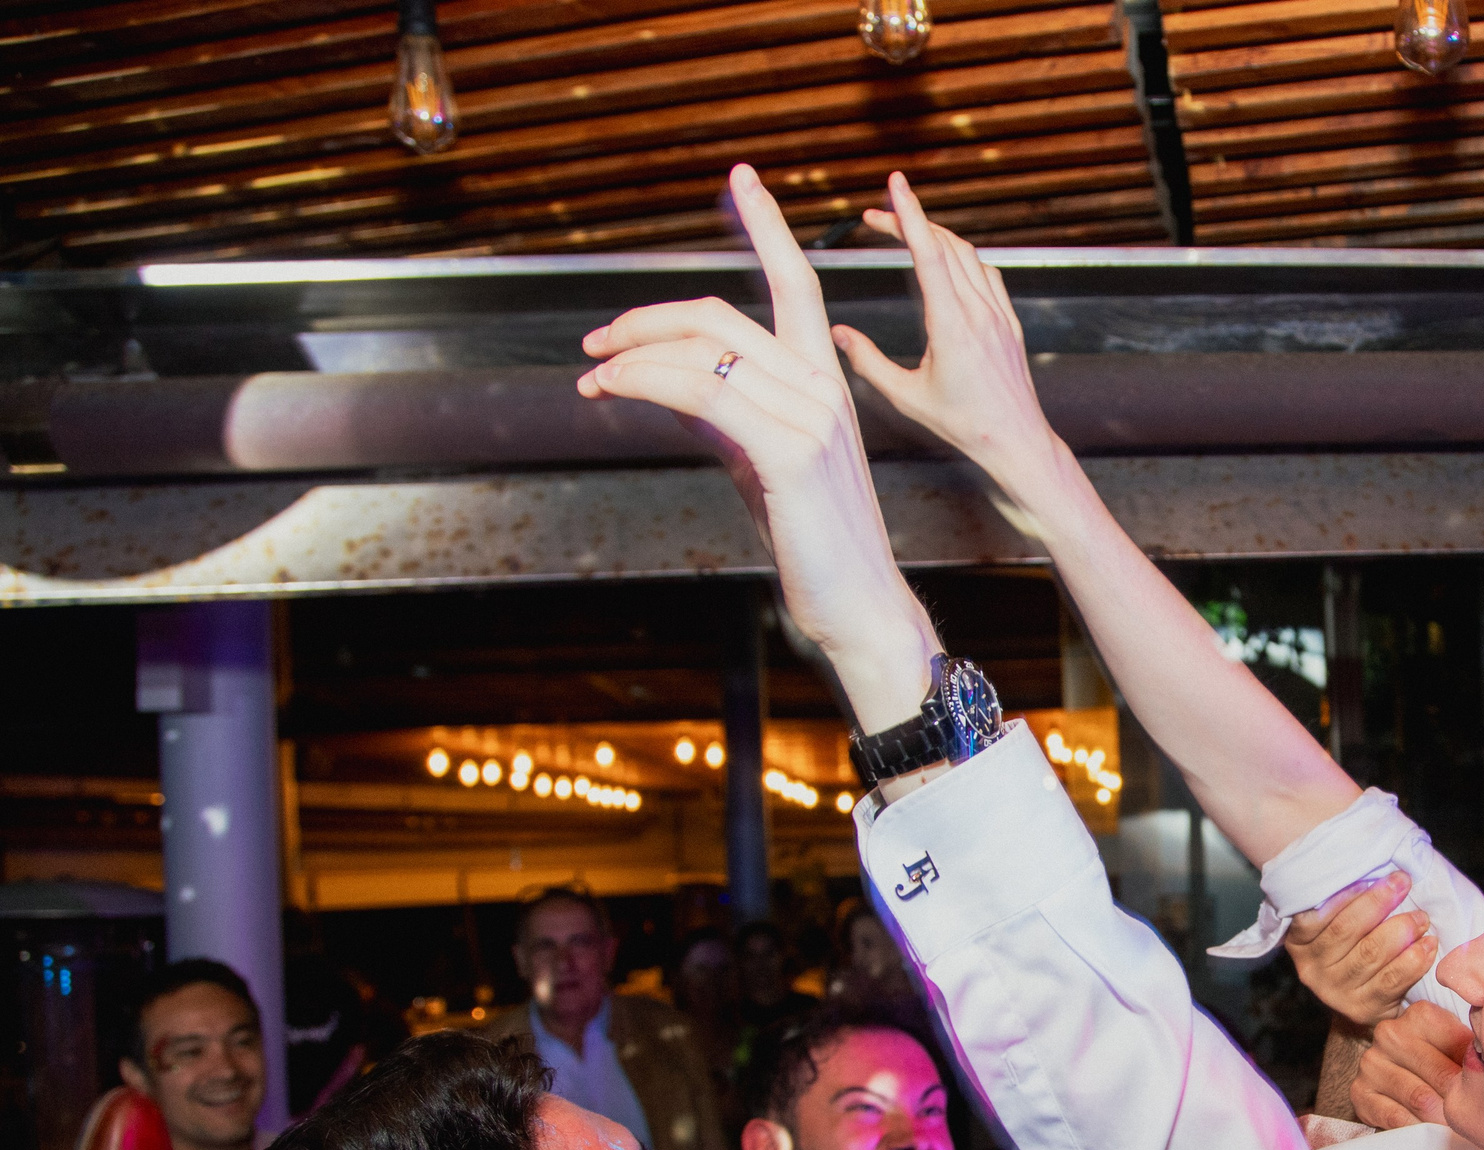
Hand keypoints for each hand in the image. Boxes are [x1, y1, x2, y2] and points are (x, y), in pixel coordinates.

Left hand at [577, 163, 933, 727]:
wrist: (859, 606)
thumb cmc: (815, 543)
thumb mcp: (760, 464)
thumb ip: (723, 415)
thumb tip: (664, 384)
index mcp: (825, 382)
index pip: (797, 284)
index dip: (768, 225)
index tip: (741, 177)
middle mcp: (824, 387)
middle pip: (724, 313)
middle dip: (648, 316)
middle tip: (596, 342)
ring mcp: (813, 416)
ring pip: (705, 349)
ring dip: (632, 354)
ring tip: (593, 378)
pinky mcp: (792, 453)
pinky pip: (704, 392)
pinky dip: (647, 382)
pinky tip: (615, 392)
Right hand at [836, 174, 1061, 493]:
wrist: (1016, 441)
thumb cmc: (963, 426)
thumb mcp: (906, 397)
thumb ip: (867, 363)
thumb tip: (837, 334)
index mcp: (952, 326)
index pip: (929, 255)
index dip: (910, 215)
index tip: (896, 183)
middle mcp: (979, 312)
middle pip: (945, 245)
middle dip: (910, 221)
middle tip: (876, 215)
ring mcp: (998, 315)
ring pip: (968, 255)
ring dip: (936, 235)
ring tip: (906, 231)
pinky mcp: (1009, 322)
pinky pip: (987, 274)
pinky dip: (963, 256)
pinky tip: (948, 260)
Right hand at [1285, 872, 1437, 1030]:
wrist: (1361, 1003)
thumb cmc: (1354, 950)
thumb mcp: (1336, 926)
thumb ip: (1345, 904)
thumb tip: (1378, 870)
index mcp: (1300, 943)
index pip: (1316, 916)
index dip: (1346, 894)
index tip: (1374, 874)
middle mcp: (1312, 969)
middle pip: (1346, 930)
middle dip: (1379, 902)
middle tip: (1403, 883)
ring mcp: (1336, 992)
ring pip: (1371, 953)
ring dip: (1402, 930)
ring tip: (1422, 917)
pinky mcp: (1363, 1009)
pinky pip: (1392, 980)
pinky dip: (1414, 959)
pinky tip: (1428, 945)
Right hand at [1349, 1002, 1470, 1128]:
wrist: (1399, 1083)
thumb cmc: (1439, 1063)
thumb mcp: (1460, 1047)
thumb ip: (1476, 1046)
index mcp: (1420, 1014)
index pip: (1458, 1044)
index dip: (1476, 1071)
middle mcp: (1390, 1033)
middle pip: (1439, 1073)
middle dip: (1461, 1098)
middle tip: (1479, 1115)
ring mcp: (1371, 1062)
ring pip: (1419, 1097)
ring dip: (1442, 1117)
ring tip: (1458, 1126)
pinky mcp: (1359, 1092)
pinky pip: (1395, 1116)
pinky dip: (1417, 1127)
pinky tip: (1430, 1131)